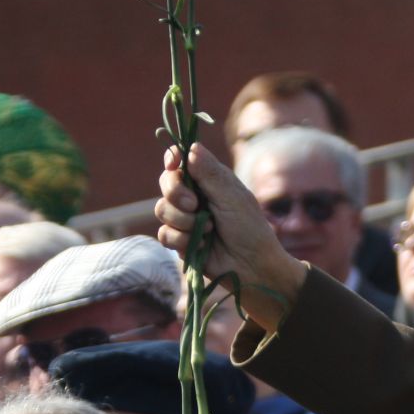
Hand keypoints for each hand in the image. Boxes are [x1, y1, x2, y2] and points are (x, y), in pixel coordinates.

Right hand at [156, 143, 305, 332]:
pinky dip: (182, 239)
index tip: (173, 163)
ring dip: (183, 220)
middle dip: (175, 192)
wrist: (252, 267)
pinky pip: (164, 234)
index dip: (173, 159)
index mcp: (210, 181)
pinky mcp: (179, 241)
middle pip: (166, 182)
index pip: (183, 162)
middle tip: (194, 204)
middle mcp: (195, 197)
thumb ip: (210, 173)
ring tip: (209, 229)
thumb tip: (192, 147)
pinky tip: (202, 244)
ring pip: (161, 209)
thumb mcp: (232, 197)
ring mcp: (185, 219)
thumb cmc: (249, 229)